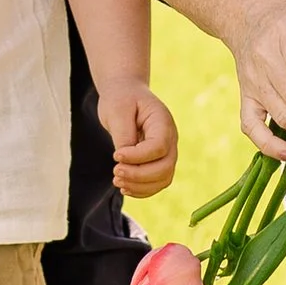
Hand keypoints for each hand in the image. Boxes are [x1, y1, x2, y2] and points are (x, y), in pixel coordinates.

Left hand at [100, 81, 177, 196]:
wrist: (125, 94)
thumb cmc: (121, 99)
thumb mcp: (117, 110)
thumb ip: (123, 135)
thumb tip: (124, 160)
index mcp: (162, 121)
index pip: (158, 147)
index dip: (138, 157)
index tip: (116, 156)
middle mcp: (170, 138)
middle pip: (165, 167)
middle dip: (139, 175)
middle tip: (115, 172)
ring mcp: (167, 151)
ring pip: (163, 179)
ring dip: (140, 186)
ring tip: (117, 181)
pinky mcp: (159, 162)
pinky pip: (157, 183)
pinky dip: (142, 189)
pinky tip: (124, 187)